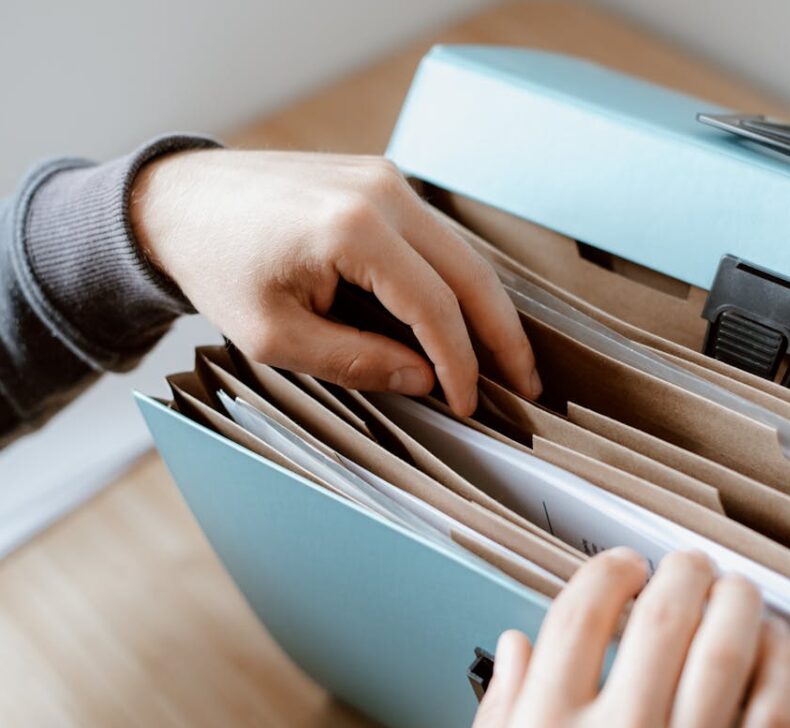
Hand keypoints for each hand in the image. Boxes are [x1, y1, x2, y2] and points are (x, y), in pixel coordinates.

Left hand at [130, 150, 541, 414]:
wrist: (178, 201)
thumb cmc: (217, 267)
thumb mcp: (276, 336)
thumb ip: (358, 360)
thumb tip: (425, 379)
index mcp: (353, 229)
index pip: (435, 307)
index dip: (460, 363)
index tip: (469, 403)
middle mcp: (382, 192)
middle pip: (471, 273)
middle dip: (503, 335)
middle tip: (528, 384)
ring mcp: (385, 179)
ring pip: (462, 253)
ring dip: (487, 308)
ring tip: (507, 358)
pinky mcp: (380, 181)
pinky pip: (435, 237)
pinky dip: (456, 281)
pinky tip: (465, 317)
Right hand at [466, 548, 789, 727]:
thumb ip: (501, 711)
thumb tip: (515, 647)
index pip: (581, 612)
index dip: (607, 571)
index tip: (622, 566)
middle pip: (661, 617)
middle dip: (679, 573)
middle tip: (686, 565)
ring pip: (726, 649)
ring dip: (736, 602)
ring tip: (734, 588)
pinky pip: (777, 713)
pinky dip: (783, 665)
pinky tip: (775, 645)